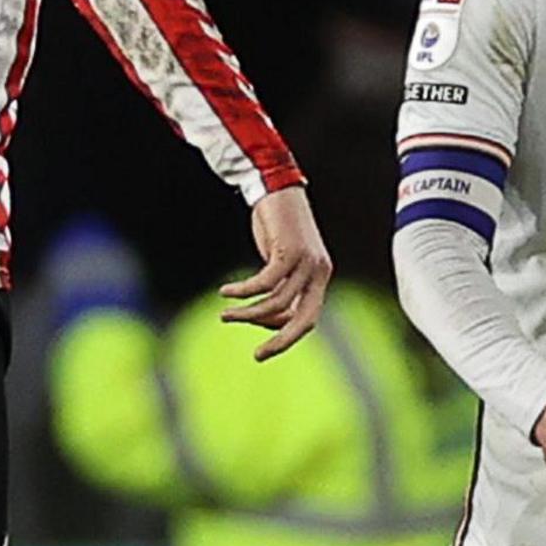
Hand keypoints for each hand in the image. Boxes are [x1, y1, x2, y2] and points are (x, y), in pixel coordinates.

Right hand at [223, 185, 331, 357]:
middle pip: (304, 320)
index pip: (308, 318)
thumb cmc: (278, 225)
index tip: (260, 338)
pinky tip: (226, 292)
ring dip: (249, 313)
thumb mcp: (282, 260)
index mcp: (320, 277)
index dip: (286, 333)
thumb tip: (269, 315)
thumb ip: (281, 286)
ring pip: (277, 302)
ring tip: (225, 315)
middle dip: (282, 341)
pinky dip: (244, 291)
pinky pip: (264, 283)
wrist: (277, 188)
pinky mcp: (288, 250)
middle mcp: (318, 272)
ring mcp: (305, 262)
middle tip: (259, 356)